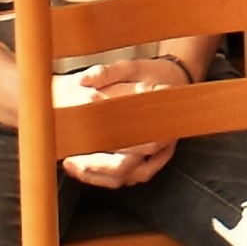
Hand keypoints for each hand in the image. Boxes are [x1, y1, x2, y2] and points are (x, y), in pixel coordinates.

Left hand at [51, 47, 188, 189]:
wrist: (177, 80)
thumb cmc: (156, 75)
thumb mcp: (133, 68)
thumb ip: (108, 73)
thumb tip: (85, 80)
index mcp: (160, 120)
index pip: (130, 146)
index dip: (101, 151)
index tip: (76, 145)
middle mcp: (162, 142)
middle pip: (126, 170)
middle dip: (93, 169)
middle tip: (69, 160)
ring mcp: (159, 154)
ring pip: (128, 177)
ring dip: (98, 177)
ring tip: (73, 166)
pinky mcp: (152, 159)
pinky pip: (131, 176)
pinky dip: (109, 177)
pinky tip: (88, 170)